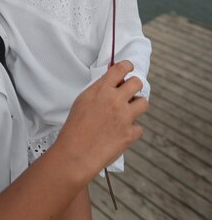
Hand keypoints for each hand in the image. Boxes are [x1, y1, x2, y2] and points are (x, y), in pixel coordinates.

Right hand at [54, 61, 147, 182]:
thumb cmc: (75, 126)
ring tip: (127, 112)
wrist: (76, 153)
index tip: (129, 68)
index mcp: (102, 89)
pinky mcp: (130, 133)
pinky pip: (138, 127)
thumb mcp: (83, 100)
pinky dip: (131, 130)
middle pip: (137, 82)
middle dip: (134, 85)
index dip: (127, 66)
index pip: (121, 68)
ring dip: (137, 106)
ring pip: (144, 102)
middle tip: (129, 93)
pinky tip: (120, 133)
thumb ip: (99, 89)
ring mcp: (125, 116)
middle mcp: (115, 100)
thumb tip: (112, 82)